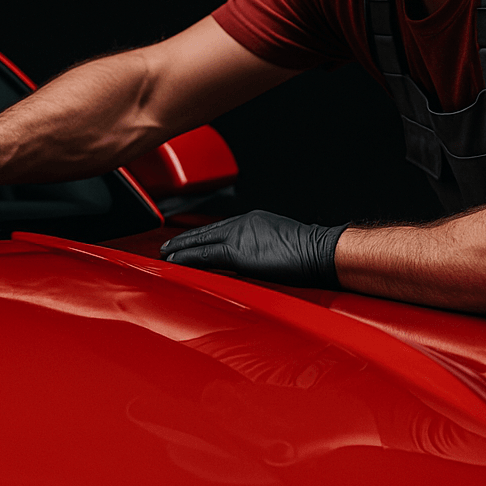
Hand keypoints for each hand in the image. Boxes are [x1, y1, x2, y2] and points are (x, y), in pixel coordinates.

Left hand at [159, 210, 346, 287]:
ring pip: (202, 241)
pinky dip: (188, 257)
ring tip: (166, 254)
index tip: (188, 241)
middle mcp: (243, 223)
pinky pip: (206, 254)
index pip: (220, 228)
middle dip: (185, 239)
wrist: (320, 250)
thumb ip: (260, 251)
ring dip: (181, 248)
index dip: (201, 235)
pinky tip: (176, 261)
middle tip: (168, 246)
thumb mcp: (279, 247)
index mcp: (254, 221)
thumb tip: (250, 264)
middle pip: (206, 231)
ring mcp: (240, 235)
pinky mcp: (238, 251)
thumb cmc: (309, 254)